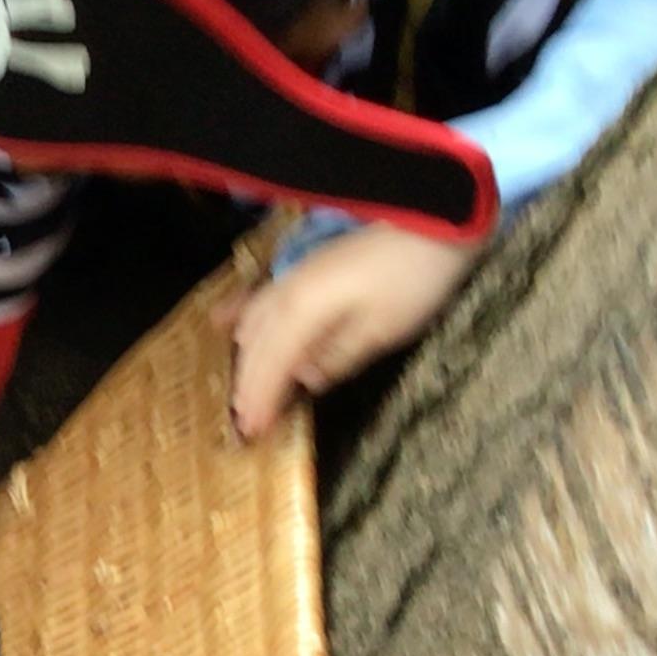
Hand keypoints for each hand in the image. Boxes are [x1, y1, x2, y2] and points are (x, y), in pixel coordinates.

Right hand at [220, 224, 480, 440]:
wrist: (432, 222)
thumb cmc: (412, 279)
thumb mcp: (382, 330)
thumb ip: (338, 357)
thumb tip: (305, 379)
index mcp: (302, 312)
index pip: (270, 365)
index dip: (260, 400)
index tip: (250, 433)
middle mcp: (286, 293)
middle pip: (255, 346)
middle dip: (247, 386)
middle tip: (244, 424)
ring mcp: (292, 276)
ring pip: (252, 322)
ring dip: (245, 359)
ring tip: (244, 391)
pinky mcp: (305, 269)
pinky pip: (259, 298)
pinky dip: (242, 318)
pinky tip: (225, 325)